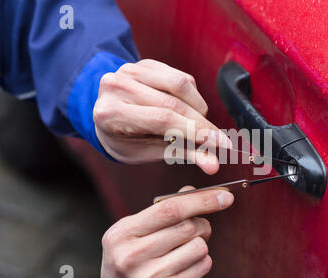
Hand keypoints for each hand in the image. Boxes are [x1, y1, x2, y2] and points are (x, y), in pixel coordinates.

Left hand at [93, 59, 230, 174]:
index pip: (163, 120)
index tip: (221, 144)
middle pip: (173, 103)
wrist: (107, 114)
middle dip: (202, 124)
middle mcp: (117, 87)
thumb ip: (181, 154)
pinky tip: (186, 109)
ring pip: (181, 84)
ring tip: (196, 124)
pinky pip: (180, 77)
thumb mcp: (147, 152)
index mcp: (111, 113)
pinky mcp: (145, 63)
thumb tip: (212, 164)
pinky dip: (192, 96)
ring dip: (198, 108)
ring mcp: (130, 70)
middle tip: (220, 140)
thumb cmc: (125, 138)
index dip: (196, 131)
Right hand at [98, 186, 233, 277]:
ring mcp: (151, 277)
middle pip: (188, 227)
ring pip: (199, 246)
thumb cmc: (129, 262)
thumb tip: (191, 191)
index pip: (169, 209)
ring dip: (200, 245)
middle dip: (202, 224)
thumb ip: (160, 211)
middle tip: (198, 228)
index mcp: (121, 234)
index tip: (224, 195)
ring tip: (184, 251)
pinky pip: (203, 265)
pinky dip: (201, 262)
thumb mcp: (133, 234)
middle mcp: (132, 256)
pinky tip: (184, 268)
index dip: (201, 199)